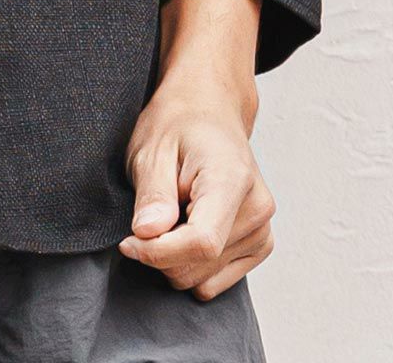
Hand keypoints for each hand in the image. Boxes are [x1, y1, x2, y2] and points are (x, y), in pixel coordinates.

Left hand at [117, 74, 275, 299]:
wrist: (209, 110)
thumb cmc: (178, 124)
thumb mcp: (152, 148)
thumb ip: (152, 194)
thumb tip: (147, 234)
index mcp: (231, 177)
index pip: (201, 242)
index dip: (158, 252)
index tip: (128, 242)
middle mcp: (257, 207)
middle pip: (199, 265)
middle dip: (160, 252)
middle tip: (149, 215)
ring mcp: (263, 228)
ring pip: (204, 280)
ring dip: (175, 259)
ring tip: (171, 215)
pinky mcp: (260, 244)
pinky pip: (216, 282)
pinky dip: (192, 266)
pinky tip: (186, 227)